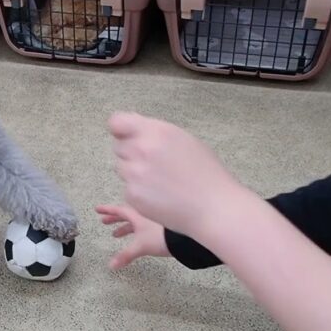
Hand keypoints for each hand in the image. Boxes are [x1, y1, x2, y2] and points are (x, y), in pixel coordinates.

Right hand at [95, 204, 169, 268]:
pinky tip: (136, 237)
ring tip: (116, 234)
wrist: (184, 239)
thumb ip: (125, 255)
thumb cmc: (161, 237)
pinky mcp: (160, 227)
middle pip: (126, 214)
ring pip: (135, 221)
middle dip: (114, 219)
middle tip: (104, 222)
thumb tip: (111, 265)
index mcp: (137, 215)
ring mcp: (153, 220)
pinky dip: (136, 231)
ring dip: (124, 227)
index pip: (118, 210)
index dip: (107, 210)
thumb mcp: (140, 246)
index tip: (98, 209)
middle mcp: (145, 215)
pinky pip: (143, 226)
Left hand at [109, 112, 244, 236]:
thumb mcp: (184, 140)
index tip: (126, 135)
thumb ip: (154, 131)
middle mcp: (142, 150)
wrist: (213, 208)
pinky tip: (159, 194)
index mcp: (156, 132)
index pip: (117, 122)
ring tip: (160, 181)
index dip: (120, 129)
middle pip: (118, 146)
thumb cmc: (204, 172)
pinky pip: (127, 188)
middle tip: (154, 163)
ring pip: (121, 167)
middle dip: (131, 152)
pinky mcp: (132, 195)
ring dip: (133, 172)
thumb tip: (129, 126)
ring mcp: (134, 173)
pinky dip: (139, 191)